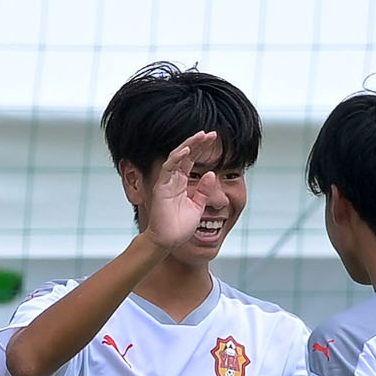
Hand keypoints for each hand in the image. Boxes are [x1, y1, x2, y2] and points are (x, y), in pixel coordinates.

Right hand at [140, 129, 220, 257]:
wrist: (169, 241)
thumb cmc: (180, 227)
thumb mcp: (198, 205)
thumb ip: (204, 190)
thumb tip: (212, 174)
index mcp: (182, 182)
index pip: (192, 160)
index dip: (202, 148)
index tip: (214, 138)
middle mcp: (173, 179)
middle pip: (186, 155)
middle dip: (198, 143)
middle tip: (210, 134)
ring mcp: (167, 182)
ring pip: (177, 157)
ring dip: (189, 145)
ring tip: (201, 136)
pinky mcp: (161, 187)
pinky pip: (168, 168)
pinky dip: (177, 158)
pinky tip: (187, 150)